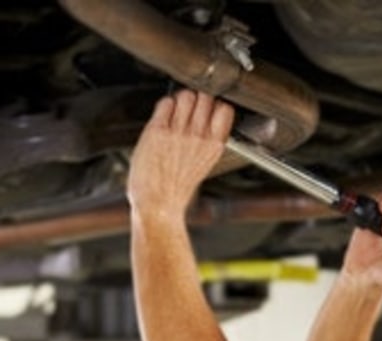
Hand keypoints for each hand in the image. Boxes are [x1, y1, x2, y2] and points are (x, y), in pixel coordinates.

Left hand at [127, 89, 233, 216]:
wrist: (158, 205)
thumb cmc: (177, 189)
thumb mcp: (205, 164)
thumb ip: (209, 140)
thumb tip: (207, 116)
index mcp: (214, 145)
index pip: (224, 108)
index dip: (215, 104)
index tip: (208, 109)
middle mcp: (199, 136)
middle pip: (205, 96)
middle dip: (197, 99)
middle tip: (189, 111)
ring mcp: (178, 132)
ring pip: (185, 95)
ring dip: (180, 100)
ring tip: (175, 113)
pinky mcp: (157, 131)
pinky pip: (165, 103)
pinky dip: (164, 105)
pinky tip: (163, 117)